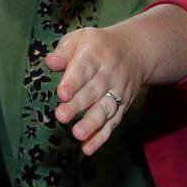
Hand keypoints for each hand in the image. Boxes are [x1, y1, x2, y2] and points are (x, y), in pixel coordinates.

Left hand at [45, 26, 145, 154]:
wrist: (136, 51)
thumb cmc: (99, 46)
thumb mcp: (82, 38)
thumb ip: (64, 50)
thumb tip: (50, 62)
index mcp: (95, 55)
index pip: (83, 69)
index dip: (73, 82)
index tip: (61, 94)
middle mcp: (108, 75)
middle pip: (93, 92)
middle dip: (78, 106)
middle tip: (61, 116)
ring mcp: (117, 92)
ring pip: (104, 110)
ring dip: (91, 124)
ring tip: (77, 134)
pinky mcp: (122, 107)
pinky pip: (112, 123)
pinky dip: (101, 137)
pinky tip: (88, 148)